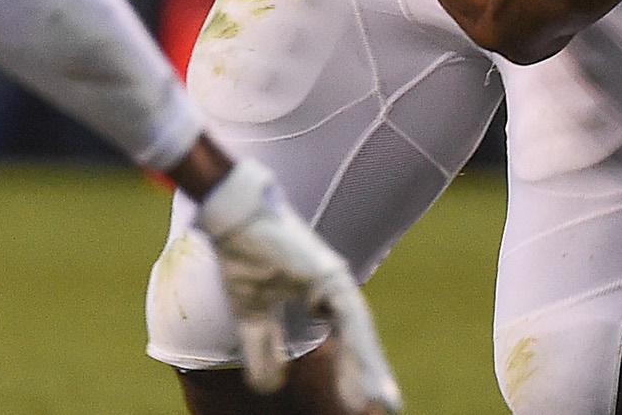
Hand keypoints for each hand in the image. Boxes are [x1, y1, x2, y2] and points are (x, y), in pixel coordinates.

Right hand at [193, 158, 403, 410]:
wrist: (234, 224)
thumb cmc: (244, 260)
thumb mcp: (252, 316)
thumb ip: (264, 349)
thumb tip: (273, 387)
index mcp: (320, 297)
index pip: (344, 341)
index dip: (353, 370)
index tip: (358, 402)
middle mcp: (334, 289)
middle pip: (357, 340)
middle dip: (369, 376)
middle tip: (388, 408)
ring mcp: (335, 280)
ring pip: (359, 331)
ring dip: (370, 367)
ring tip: (383, 401)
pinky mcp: (329, 274)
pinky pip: (349, 315)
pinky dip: (359, 343)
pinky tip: (368, 367)